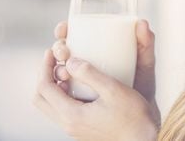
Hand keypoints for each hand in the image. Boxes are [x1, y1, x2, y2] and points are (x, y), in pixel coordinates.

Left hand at [33, 19, 159, 139]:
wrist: (144, 139)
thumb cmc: (133, 116)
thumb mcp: (113, 89)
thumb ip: (90, 74)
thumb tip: (70, 61)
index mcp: (72, 114)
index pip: (44, 88)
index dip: (45, 66)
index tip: (52, 51)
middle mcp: (68, 124)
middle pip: (40, 99)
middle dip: (44, 76)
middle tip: (56, 60)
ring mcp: (74, 129)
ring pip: (49, 106)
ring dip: (53, 86)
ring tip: (67, 70)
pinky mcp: (81, 129)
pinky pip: (61, 111)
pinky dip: (62, 95)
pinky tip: (78, 85)